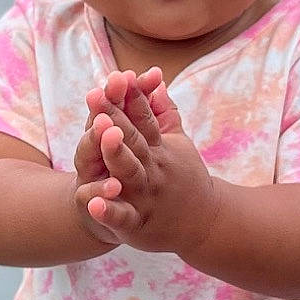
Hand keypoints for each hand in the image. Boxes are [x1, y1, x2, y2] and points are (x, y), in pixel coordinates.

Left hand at [73, 69, 218, 253]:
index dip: (129, 96)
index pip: (142, 116)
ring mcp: (145, 195)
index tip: (116, 75)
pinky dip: (108, 211)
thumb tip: (154, 79)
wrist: (205, 223)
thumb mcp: (178, 142)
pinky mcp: (137, 223)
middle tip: (96, 95)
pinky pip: (122, 216)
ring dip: (115, 154)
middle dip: (114, 117)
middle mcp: (152, 168)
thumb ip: (163, 112)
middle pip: (132, 138)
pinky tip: (94, 203)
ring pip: (128, 172)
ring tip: (102, 136)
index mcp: (158, 147)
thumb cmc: (184, 177)